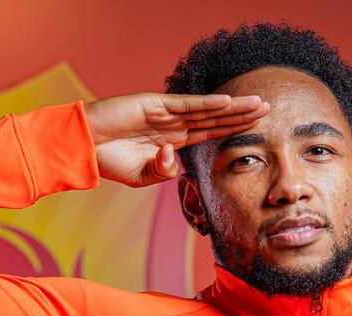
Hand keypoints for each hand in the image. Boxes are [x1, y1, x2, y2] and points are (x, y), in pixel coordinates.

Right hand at [84, 93, 269, 186]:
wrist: (83, 146)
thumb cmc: (107, 160)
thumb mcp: (142, 175)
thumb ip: (163, 172)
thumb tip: (174, 160)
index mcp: (172, 141)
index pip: (209, 133)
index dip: (232, 130)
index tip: (256, 128)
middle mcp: (173, 124)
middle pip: (215, 118)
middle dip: (241, 115)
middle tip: (268, 109)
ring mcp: (165, 113)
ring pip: (206, 109)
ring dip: (232, 107)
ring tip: (257, 103)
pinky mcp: (154, 105)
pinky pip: (186, 105)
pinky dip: (207, 104)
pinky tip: (228, 103)